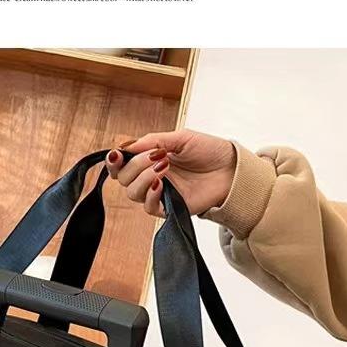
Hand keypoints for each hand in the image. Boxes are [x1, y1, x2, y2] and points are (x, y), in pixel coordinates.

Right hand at [105, 130, 236, 217]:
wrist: (231, 169)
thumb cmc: (210, 151)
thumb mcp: (180, 137)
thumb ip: (152, 140)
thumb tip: (127, 146)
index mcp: (149, 160)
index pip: (121, 165)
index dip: (114, 161)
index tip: (118, 154)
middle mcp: (151, 177)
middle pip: (123, 179)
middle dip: (134, 165)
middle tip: (156, 156)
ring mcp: (159, 193)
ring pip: (132, 193)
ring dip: (143, 178)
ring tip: (164, 167)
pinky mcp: (169, 208)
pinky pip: (148, 207)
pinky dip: (151, 194)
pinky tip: (162, 182)